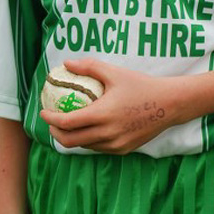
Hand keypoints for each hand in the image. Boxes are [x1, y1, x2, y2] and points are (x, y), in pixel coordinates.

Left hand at [40, 58, 176, 154]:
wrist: (169, 104)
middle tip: (51, 122)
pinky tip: (88, 129)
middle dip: (55, 134)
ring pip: (84, 146)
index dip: (50, 119)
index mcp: (101, 115)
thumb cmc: (141, 85)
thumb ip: (89, 67)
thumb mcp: (114, 72)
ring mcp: (115, 144)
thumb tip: (66, 63)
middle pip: (70, 141)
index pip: (66, 123)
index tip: (43, 111)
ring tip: (67, 126)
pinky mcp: (123, 149)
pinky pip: (99, 147)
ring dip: (71, 138)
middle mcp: (106, 134)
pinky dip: (88, 140)